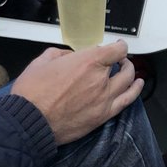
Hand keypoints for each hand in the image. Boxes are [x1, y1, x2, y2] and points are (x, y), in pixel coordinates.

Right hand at [10, 41, 143, 144]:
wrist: (30, 120)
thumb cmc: (32, 92)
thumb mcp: (42, 61)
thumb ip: (60, 54)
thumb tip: (70, 56)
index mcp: (87, 62)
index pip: (116, 50)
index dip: (120, 46)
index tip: (118, 46)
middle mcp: (100, 80)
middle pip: (124, 67)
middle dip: (123, 61)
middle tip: (119, 60)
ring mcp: (104, 99)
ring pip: (129, 84)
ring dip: (132, 75)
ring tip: (131, 72)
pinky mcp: (103, 116)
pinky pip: (126, 102)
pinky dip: (134, 92)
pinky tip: (136, 88)